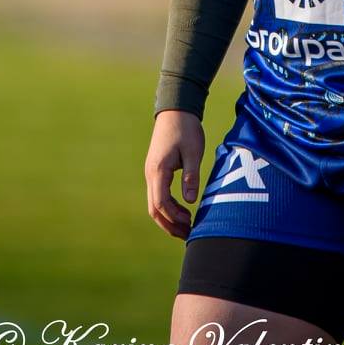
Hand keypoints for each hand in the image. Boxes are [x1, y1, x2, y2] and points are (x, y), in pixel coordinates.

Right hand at [145, 110, 204, 238]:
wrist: (175, 109)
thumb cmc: (186, 129)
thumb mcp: (193, 152)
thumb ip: (191, 176)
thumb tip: (190, 202)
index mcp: (158, 170)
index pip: (161, 202)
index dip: (174, 217)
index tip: (190, 222)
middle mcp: (151, 174)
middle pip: (154, 208)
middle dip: (169, 224)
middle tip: (187, 235)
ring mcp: (151, 172)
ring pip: (155, 203)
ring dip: (168, 218)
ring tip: (186, 227)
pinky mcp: (156, 170)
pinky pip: (158, 194)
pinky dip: (169, 207)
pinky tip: (183, 211)